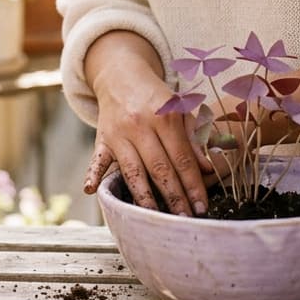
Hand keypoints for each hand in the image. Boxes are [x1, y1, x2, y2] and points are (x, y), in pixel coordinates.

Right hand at [81, 32, 213, 215]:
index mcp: (164, 116)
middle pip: (159, 168)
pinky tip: (91, 190)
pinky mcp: (101, 139)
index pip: (182, 158)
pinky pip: (97, 160)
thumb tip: (208, 169)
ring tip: (155, 220)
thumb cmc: (156, 98)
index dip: (193, 185)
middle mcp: (140, 125)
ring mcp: (119, 133)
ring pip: (133, 171)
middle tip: (185, 222)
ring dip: (145, 198)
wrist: (121, 77)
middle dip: (174, 198)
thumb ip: (194, 138)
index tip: (202, 207)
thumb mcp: (180, 110)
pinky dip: (92, 174)